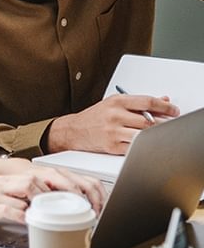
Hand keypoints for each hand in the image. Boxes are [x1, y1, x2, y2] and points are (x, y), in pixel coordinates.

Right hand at [0, 166, 104, 233]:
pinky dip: (20, 214)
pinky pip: (7, 208)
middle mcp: (10, 181)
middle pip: (42, 178)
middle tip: (80, 205)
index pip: (50, 175)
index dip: (71, 184)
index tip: (89, 199)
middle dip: (64, 190)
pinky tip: (28, 221)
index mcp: (19, 178)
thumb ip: (33, 198)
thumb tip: (58, 205)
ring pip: (26, 188)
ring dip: (42, 200)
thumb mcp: (11, 198)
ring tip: (57, 211)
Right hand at [46, 94, 179, 154]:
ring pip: (143, 135)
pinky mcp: (112, 146)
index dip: (164, 107)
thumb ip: (137, 103)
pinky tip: (146, 144)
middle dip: (163, 123)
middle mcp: (115, 114)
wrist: (74, 131)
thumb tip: (161, 100)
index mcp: (117, 101)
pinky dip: (143, 146)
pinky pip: (134, 147)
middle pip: (148, 120)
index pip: (147, 101)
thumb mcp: (114, 103)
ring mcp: (114, 131)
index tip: (174, 110)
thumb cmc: (95, 116)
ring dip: (155, 136)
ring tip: (161, 135)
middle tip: (171, 125)